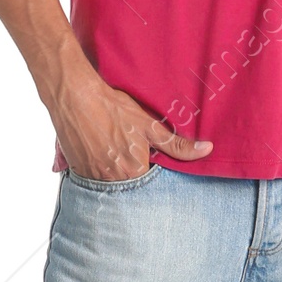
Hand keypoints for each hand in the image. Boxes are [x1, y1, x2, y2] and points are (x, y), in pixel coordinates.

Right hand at [51, 70, 212, 179]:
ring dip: (114, 172)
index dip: (152, 170)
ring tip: (113, 149)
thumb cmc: (113, 108)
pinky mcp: (76, 170)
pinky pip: (91, 179)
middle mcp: (112, 181)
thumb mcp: (149, 125)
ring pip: (110, 183)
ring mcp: (92, 178)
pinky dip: (98, 169)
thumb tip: (207, 150)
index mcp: (134, 172)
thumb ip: (177, 144)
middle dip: (133, 173)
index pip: (151, 185)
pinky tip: (99, 150)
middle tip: (128, 151)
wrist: (75, 96)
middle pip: (130, 185)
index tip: (147, 157)